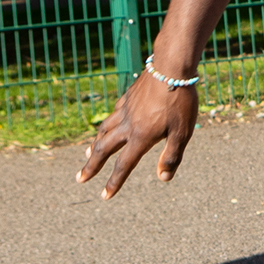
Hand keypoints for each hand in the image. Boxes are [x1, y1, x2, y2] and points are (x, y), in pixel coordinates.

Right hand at [78, 71, 196, 195]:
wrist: (171, 67)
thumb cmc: (181, 101)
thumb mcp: (183, 132)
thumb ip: (172, 156)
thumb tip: (163, 178)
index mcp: (141, 137)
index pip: (124, 166)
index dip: (114, 182)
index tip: (104, 196)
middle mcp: (128, 125)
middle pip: (104, 149)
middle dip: (91, 166)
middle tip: (80, 178)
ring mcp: (125, 110)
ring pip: (104, 130)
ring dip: (95, 145)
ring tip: (88, 154)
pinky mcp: (127, 97)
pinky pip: (113, 114)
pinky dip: (107, 124)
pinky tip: (108, 125)